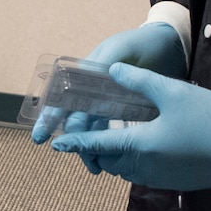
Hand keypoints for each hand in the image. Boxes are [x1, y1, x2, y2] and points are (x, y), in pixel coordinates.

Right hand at [30, 22, 187, 144]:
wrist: (170, 46)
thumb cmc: (142, 43)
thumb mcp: (122, 47)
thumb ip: (108, 60)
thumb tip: (94, 76)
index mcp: (85, 75)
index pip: (62, 98)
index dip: (50, 117)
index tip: (41, 136)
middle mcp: (94, 91)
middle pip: (76, 119)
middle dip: (72, 139)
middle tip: (74, 155)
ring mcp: (110, 103)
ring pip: (94, 129)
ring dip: (91, 147)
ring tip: (95, 166)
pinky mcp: (128, 112)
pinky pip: (114, 132)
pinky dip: (111, 145)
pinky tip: (112, 158)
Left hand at [49, 63, 210, 190]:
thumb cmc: (210, 118)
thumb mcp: (173, 92)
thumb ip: (139, 81)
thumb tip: (114, 71)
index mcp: (140, 146)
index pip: (97, 145)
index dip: (76, 142)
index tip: (57, 143)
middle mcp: (145, 167)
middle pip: (108, 161)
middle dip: (95, 149)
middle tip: (90, 134)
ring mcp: (160, 178)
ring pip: (125, 169)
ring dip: (115, 155)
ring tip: (114, 137)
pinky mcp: (174, 182)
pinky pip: (142, 173)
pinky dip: (133, 161)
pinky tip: (143, 145)